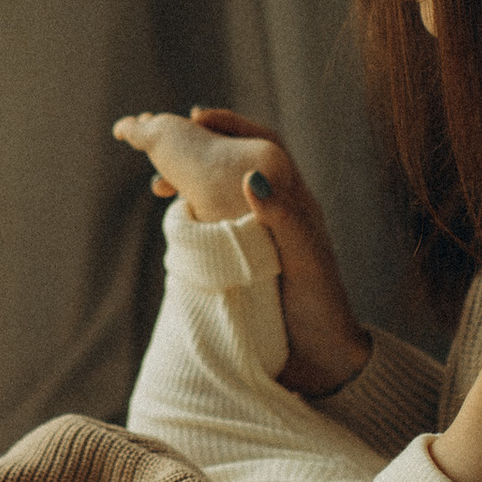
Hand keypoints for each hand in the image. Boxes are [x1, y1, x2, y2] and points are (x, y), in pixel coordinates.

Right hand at [178, 108, 369, 398]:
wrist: (324, 365)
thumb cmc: (322, 311)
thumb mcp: (305, 262)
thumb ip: (282, 220)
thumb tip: (249, 177)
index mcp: (293, 204)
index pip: (262, 146)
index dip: (229, 126)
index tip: (194, 117)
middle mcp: (274, 214)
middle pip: (232, 165)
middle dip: (197, 151)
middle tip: (160, 150)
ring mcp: (256, 240)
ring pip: (217, 196)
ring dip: (188, 184)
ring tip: (158, 187)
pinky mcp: (241, 266)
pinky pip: (210, 229)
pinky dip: (188, 218)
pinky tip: (172, 223)